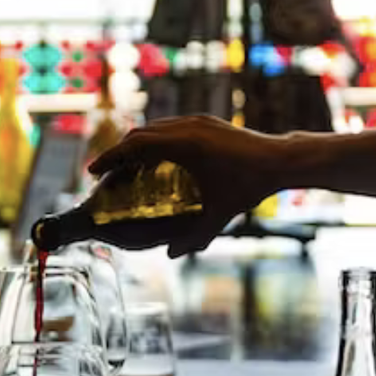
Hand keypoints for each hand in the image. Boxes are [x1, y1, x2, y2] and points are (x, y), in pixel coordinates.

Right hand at [87, 117, 297, 257]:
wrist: (282, 159)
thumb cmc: (250, 186)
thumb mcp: (220, 214)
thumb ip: (194, 237)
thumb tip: (171, 254)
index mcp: (184, 144)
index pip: (135, 145)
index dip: (110, 157)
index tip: (93, 170)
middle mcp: (188, 127)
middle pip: (140, 134)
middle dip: (119, 151)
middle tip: (105, 172)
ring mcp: (198, 121)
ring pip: (156, 127)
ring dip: (137, 144)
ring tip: (125, 165)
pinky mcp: (207, 121)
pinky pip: (172, 127)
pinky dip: (156, 139)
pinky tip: (155, 157)